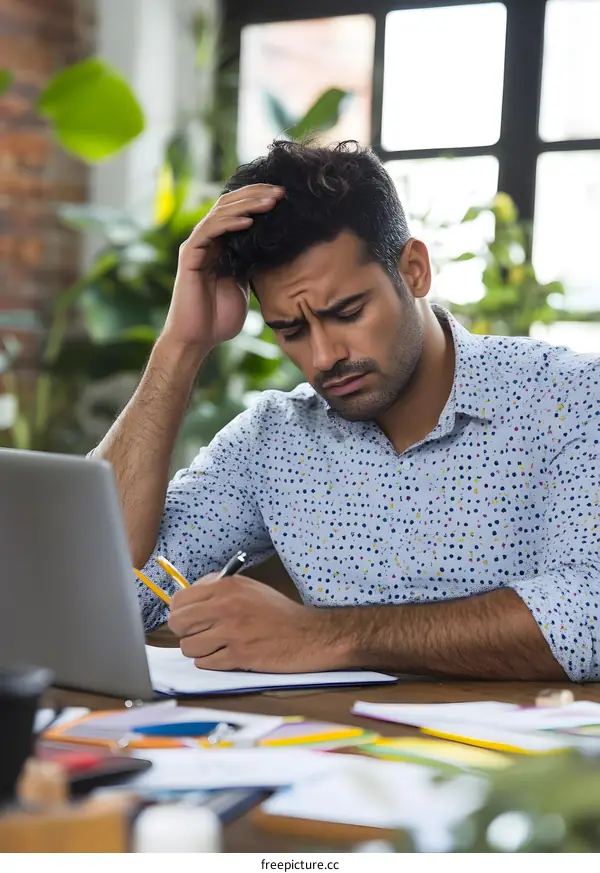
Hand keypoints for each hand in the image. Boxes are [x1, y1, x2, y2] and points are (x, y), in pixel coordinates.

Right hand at [162, 184, 284, 350]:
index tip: (285, 198)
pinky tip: (249, 221)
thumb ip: (253, 264)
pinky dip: (229, 223)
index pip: (239, 211)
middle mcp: (207, 240)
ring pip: (221, 213)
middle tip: (282, 192)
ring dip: (247, 204)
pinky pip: (209, 231)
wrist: (198, 339)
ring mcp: (197, 246)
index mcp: (221, 245)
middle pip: (230, 204)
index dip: (260, 200)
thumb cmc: (220, 318)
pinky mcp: (189, 255)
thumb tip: (275, 248)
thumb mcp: (245, 285)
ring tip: (271, 201)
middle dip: (257, 195)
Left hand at [167, 574, 348, 671]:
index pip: (180, 599)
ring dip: (199, 649)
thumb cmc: (278, 612)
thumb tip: (186, 600)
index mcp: (226, 586)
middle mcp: (225, 606)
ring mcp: (231, 632)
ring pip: (188, 646)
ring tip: (218, 645)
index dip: (179, 612)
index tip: (188, 618)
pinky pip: (205, 663)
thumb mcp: (248, 587)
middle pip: (178, 623)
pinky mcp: (238, 655)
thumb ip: (217, 589)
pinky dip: (213, 662)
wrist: (308, 634)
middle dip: (185, 632)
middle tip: (200, 634)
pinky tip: (228, 655)